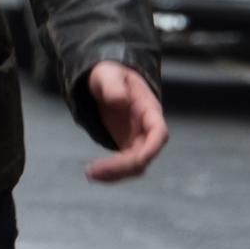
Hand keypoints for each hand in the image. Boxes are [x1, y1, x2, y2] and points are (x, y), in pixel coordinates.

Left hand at [83, 61, 167, 182]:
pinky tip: (93, 174)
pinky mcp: (127, 147)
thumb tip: (120, 100)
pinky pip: (124, 166)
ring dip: (115, 174)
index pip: (159, 133)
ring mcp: (138, 140)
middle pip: (144, 155)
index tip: (138, 161)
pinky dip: (111, 172)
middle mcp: (147, 129)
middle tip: (94, 170)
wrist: (107, 81)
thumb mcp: (109, 75)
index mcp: (149, 110)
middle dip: (122, 167)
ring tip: (90, 174)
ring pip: (135, 166)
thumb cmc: (110, 75)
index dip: (152, 149)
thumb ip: (114, 85)